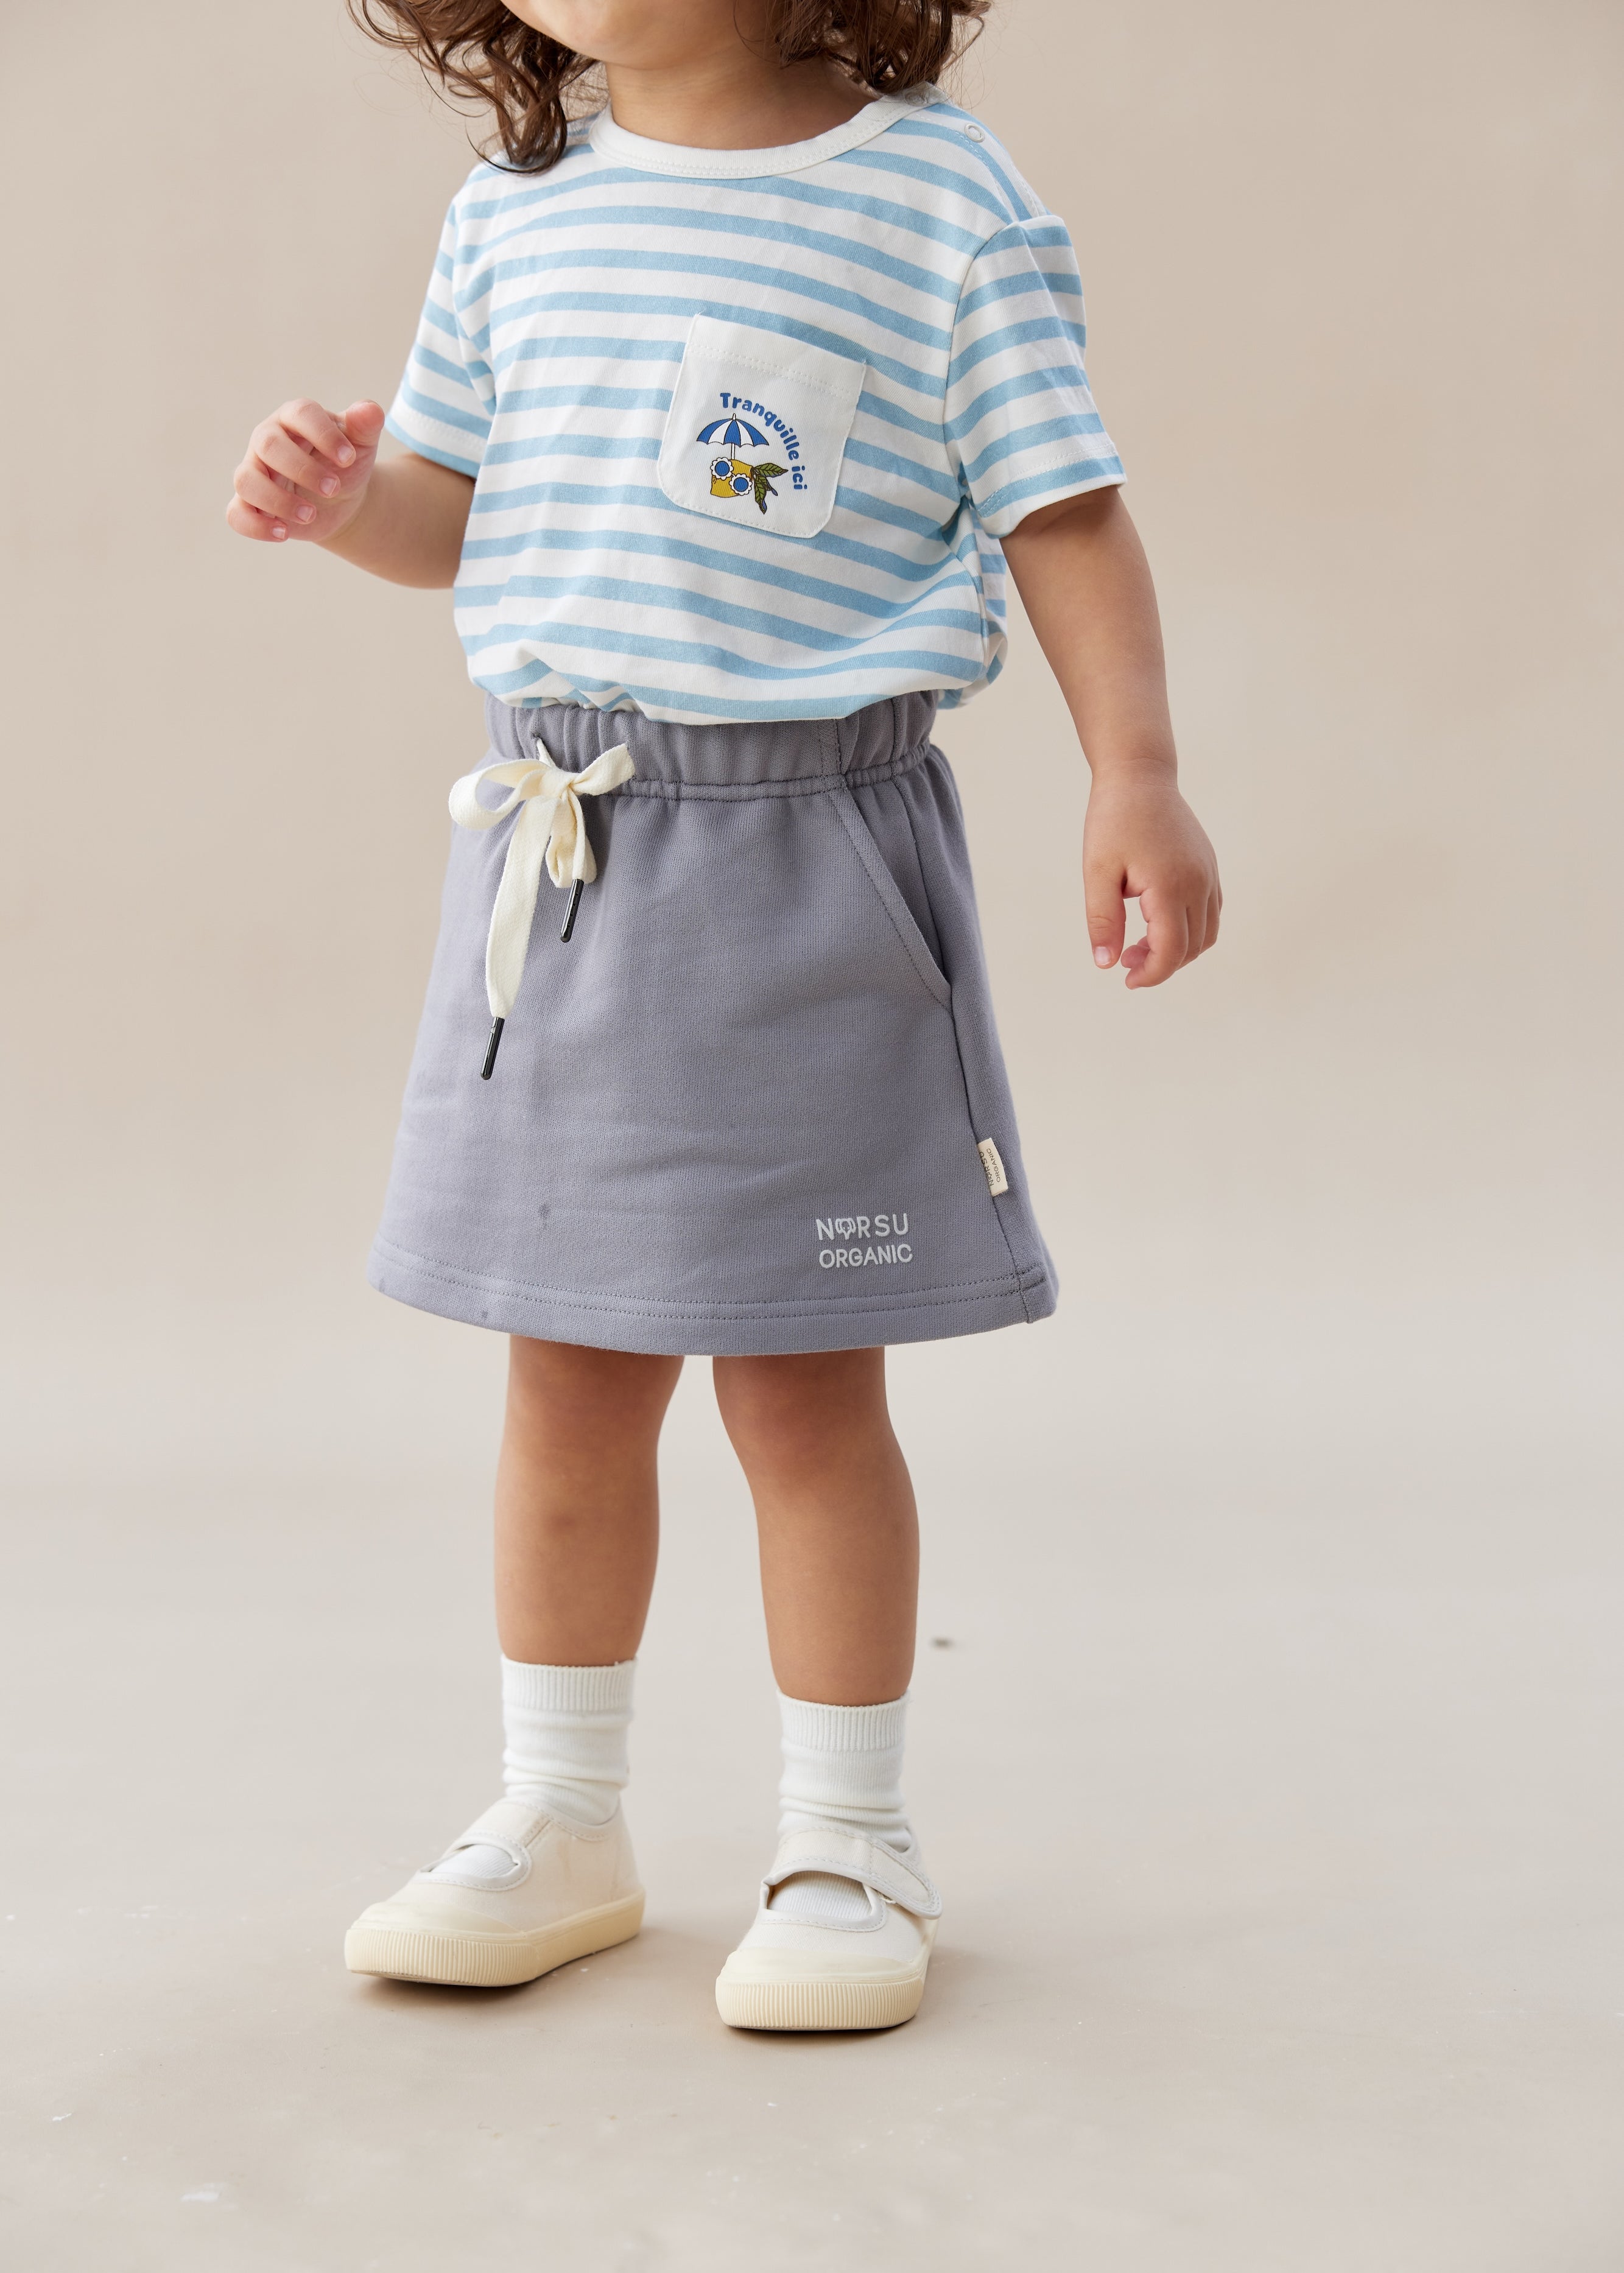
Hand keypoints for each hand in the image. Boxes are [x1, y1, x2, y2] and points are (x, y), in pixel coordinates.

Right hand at [226, 398, 386, 545]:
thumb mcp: (361, 443)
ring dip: (278, 501)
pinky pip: (236, 514)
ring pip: (246, 480)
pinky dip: (255, 526)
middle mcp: (267, 440)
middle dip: (303, 470)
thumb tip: (371, 411)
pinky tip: (284, 533)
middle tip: (333, 488)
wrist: (340, 498)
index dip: (324, 435)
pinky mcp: (250, 503)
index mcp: (295, 418)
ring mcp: (254, 471)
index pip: (301, 415)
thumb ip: (366, 425)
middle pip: (269, 446)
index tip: (349, 459)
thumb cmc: (345, 462)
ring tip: (310, 514)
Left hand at [1083, 774, 1220, 987]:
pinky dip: (1190, 930)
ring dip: (1178, 951)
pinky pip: (1211, 913)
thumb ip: (1103, 920)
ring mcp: (1208, 874)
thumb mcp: (1097, 872)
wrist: (1139, 776)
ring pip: (1207, 934)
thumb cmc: (1114, 821)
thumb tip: (1105, 963)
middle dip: (1160, 965)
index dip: (1151, 975)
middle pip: (1191, 948)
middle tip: (1124, 960)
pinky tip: (1158, 924)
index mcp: (1170, 886)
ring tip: (1140, 944)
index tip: (1126, 979)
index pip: (1172, 950)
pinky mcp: (1209, 867)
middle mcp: (1198, 883)